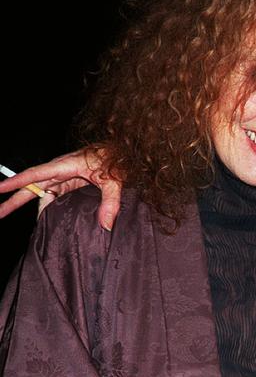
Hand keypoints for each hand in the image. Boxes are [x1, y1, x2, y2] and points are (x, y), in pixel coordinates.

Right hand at [0, 149, 121, 229]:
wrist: (123, 151)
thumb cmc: (116, 159)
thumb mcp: (116, 180)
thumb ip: (111, 201)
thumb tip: (105, 225)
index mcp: (67, 165)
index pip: (36, 174)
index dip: (16, 182)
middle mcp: (61, 169)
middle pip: (32, 185)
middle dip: (13, 198)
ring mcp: (64, 175)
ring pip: (40, 190)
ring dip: (26, 201)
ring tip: (6, 213)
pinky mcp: (70, 181)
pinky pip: (52, 193)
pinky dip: (44, 204)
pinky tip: (41, 216)